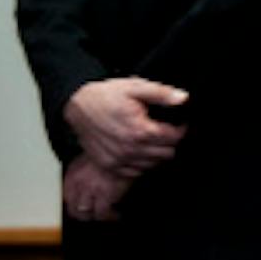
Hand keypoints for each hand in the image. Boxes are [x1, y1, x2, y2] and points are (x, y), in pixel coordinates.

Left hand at [62, 155, 130, 221]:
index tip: (84, 209)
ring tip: (108, 215)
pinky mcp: (106, 194)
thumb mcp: (91, 160)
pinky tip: (117, 215)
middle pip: (75, 209)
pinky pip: (104, 213)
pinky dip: (111, 216)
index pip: (67, 198)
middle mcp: (78, 183)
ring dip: (98, 216)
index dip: (75, 206)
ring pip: (87, 213)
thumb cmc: (112, 153)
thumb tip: (86, 190)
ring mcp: (91, 189)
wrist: (126, 148)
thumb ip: (84, 175)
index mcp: (72, 174)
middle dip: (86, 215)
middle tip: (96, 215)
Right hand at [63, 77, 187, 175]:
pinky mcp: (109, 165)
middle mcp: (130, 149)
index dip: (180, 129)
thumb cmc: (106, 95)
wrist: (76, 104)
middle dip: (170, 142)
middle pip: (167, 153)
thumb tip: (184, 99)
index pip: (175, 138)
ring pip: (153, 165)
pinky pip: (135, 172)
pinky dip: (141, 163)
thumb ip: (162, 94)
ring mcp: (118, 160)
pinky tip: (138, 149)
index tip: (178, 123)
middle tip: (164, 131)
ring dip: (156, 154)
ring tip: (151, 139)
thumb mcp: (136, 87)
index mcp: (140, 130)